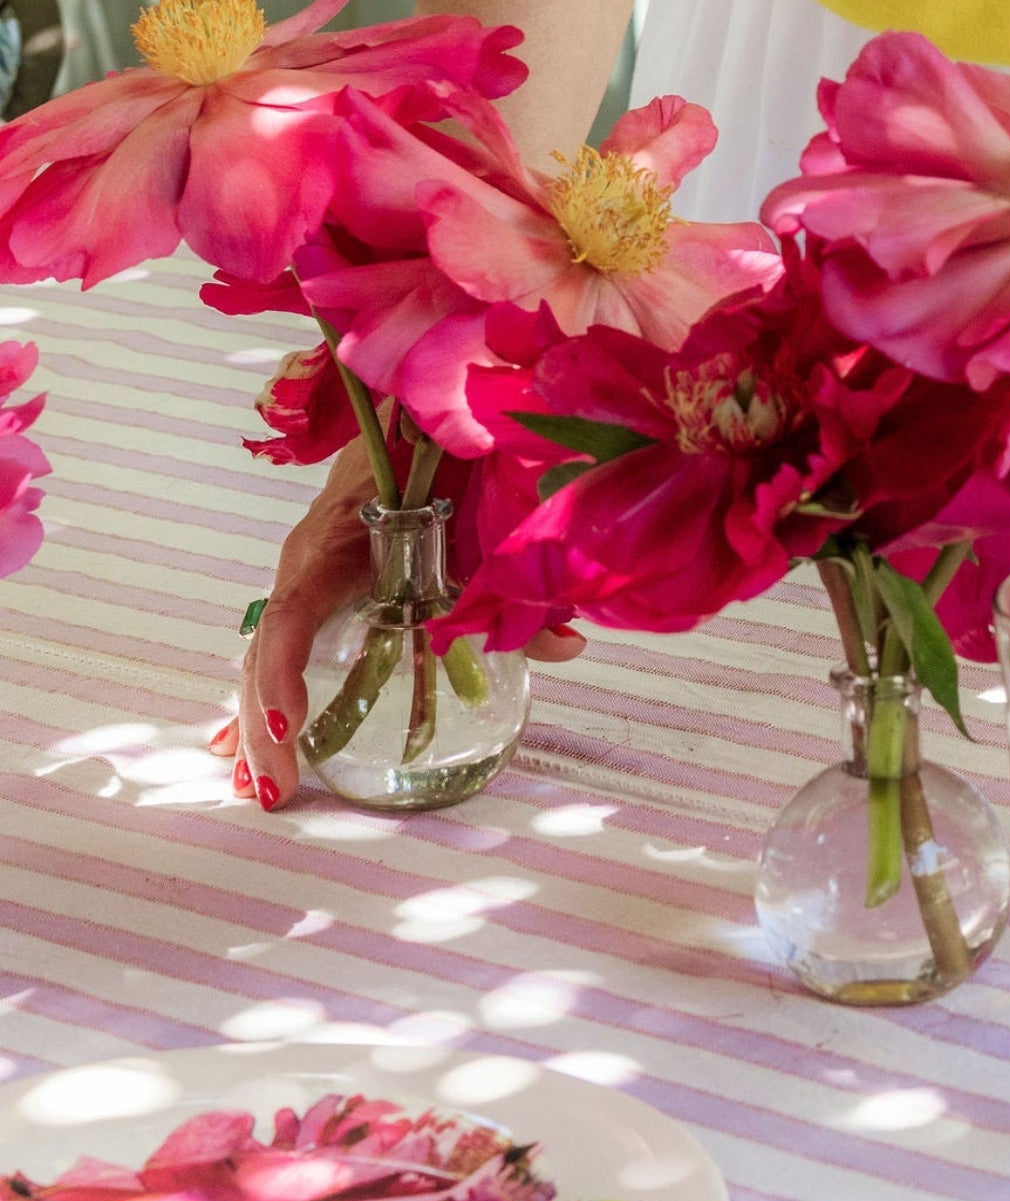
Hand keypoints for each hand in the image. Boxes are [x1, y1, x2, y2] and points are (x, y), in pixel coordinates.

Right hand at [212, 443, 585, 813]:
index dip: (285, 669)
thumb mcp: (477, 509)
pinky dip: (267, 699)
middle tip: (277, 789)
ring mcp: (303, 578)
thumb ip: (513, 574)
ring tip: (262, 789)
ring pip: (266, 655)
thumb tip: (566, 646)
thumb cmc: (435, 453)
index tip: (293, 723)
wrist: (408, 410)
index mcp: (336, 541)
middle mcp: (306, 562)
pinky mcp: (314, 589)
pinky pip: (282, 648)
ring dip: (258, 723)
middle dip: (266, 722)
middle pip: (269, 650)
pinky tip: (252, 752)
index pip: (294, 610)